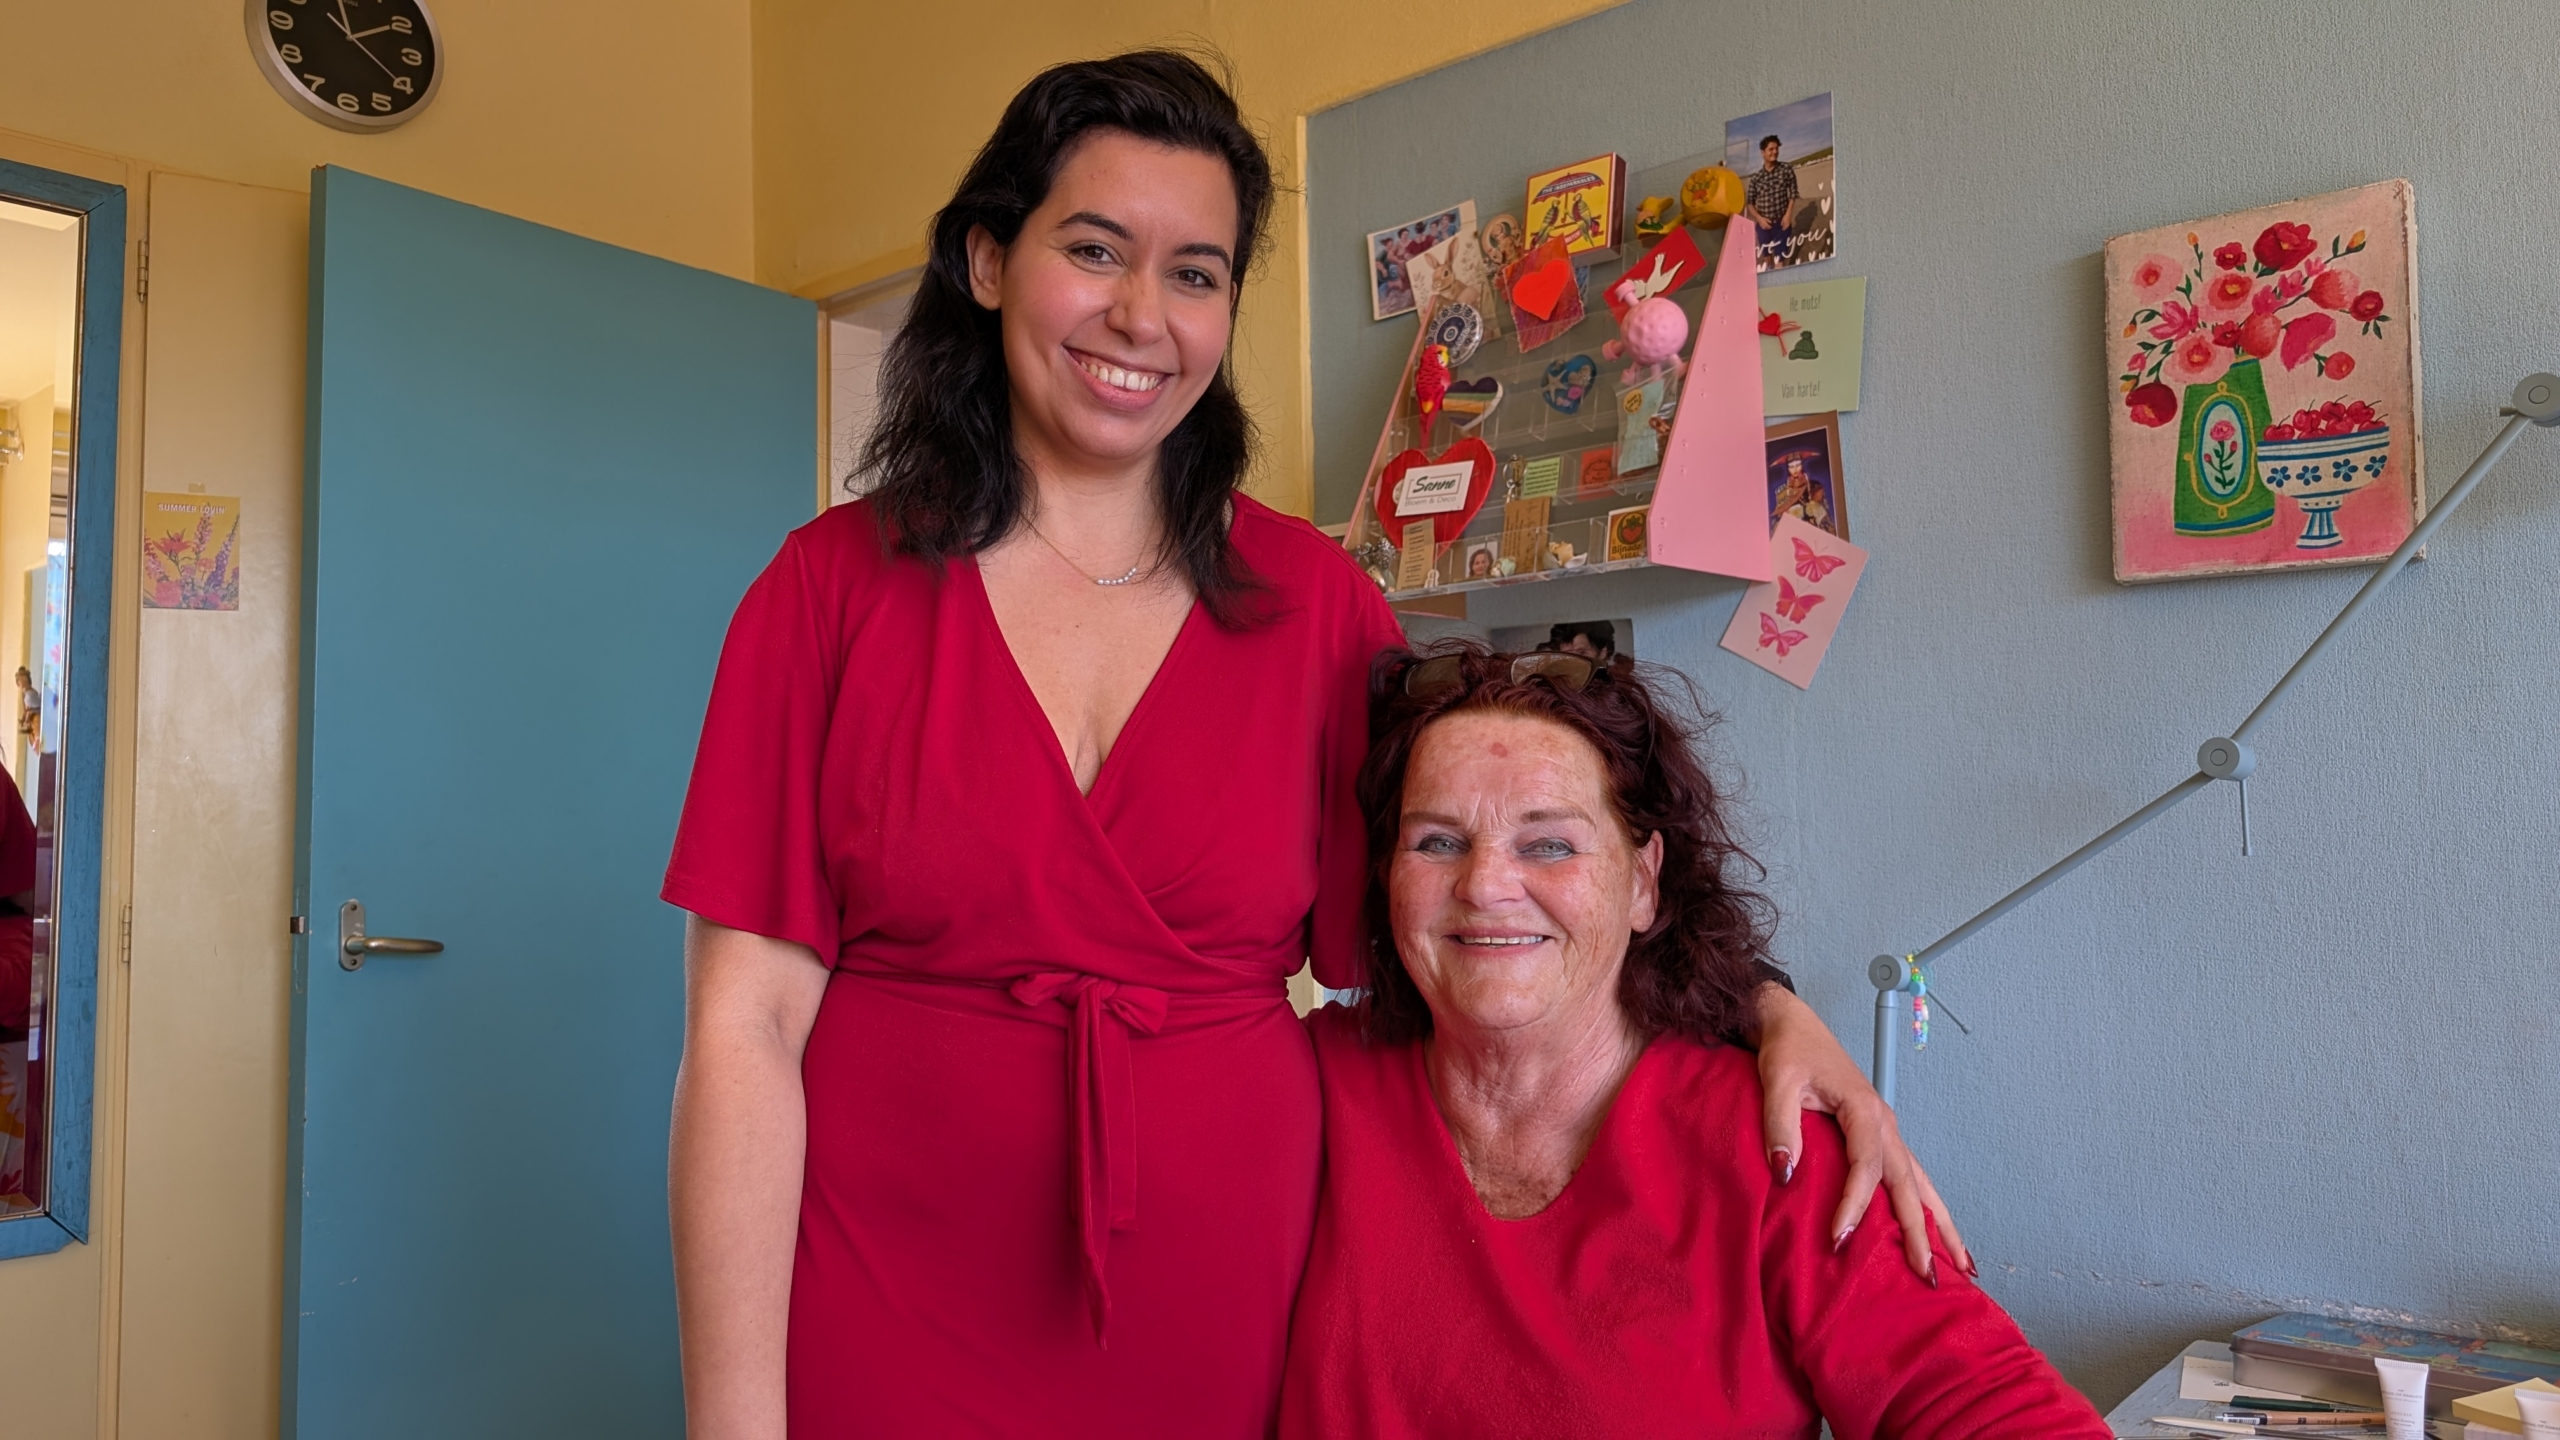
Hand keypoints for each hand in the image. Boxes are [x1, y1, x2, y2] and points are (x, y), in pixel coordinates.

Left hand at [1748, 983, 1971, 1282]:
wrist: (1794, 1024)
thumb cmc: (1787, 1051)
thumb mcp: (1776, 1082)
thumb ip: (1779, 1126)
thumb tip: (1785, 1172)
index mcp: (1864, 1109)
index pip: (1866, 1167)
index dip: (1854, 1205)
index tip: (1838, 1239)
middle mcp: (1885, 1123)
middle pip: (1909, 1183)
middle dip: (1921, 1231)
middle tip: (1927, 1276)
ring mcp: (1887, 1130)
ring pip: (1921, 1183)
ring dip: (1941, 1225)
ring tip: (1964, 1268)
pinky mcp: (1881, 1136)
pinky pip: (1910, 1176)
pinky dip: (1928, 1207)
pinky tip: (1939, 1233)